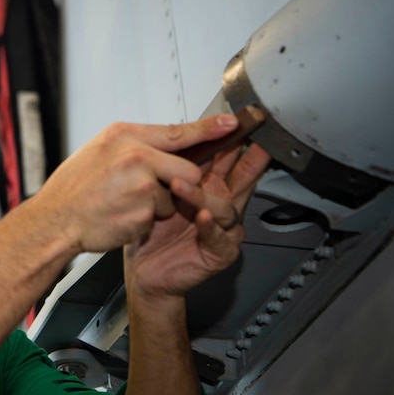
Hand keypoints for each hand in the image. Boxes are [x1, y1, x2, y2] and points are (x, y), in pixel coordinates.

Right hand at [33, 114, 247, 255]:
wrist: (55, 221)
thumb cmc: (72, 189)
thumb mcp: (99, 150)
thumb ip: (132, 145)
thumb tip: (159, 146)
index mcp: (125, 136)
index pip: (178, 130)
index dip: (209, 129)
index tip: (232, 124)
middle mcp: (136, 157)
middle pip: (186, 169)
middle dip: (178, 184)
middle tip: (149, 190)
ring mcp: (142, 186)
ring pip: (172, 197)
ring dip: (155, 205)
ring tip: (123, 204)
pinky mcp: (144, 213)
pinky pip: (158, 217)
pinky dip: (144, 221)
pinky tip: (120, 216)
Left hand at [125, 136, 270, 297]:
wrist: (144, 272)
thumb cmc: (152, 233)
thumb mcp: (161, 193)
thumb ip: (172, 167)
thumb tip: (171, 134)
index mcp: (211, 187)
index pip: (229, 159)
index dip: (235, 140)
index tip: (238, 121)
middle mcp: (222, 205)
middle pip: (244, 177)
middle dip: (249, 158)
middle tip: (248, 140)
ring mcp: (224, 229)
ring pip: (225, 207)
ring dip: (204, 195)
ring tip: (180, 185)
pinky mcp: (219, 252)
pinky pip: (219, 237)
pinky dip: (210, 226)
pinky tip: (201, 217)